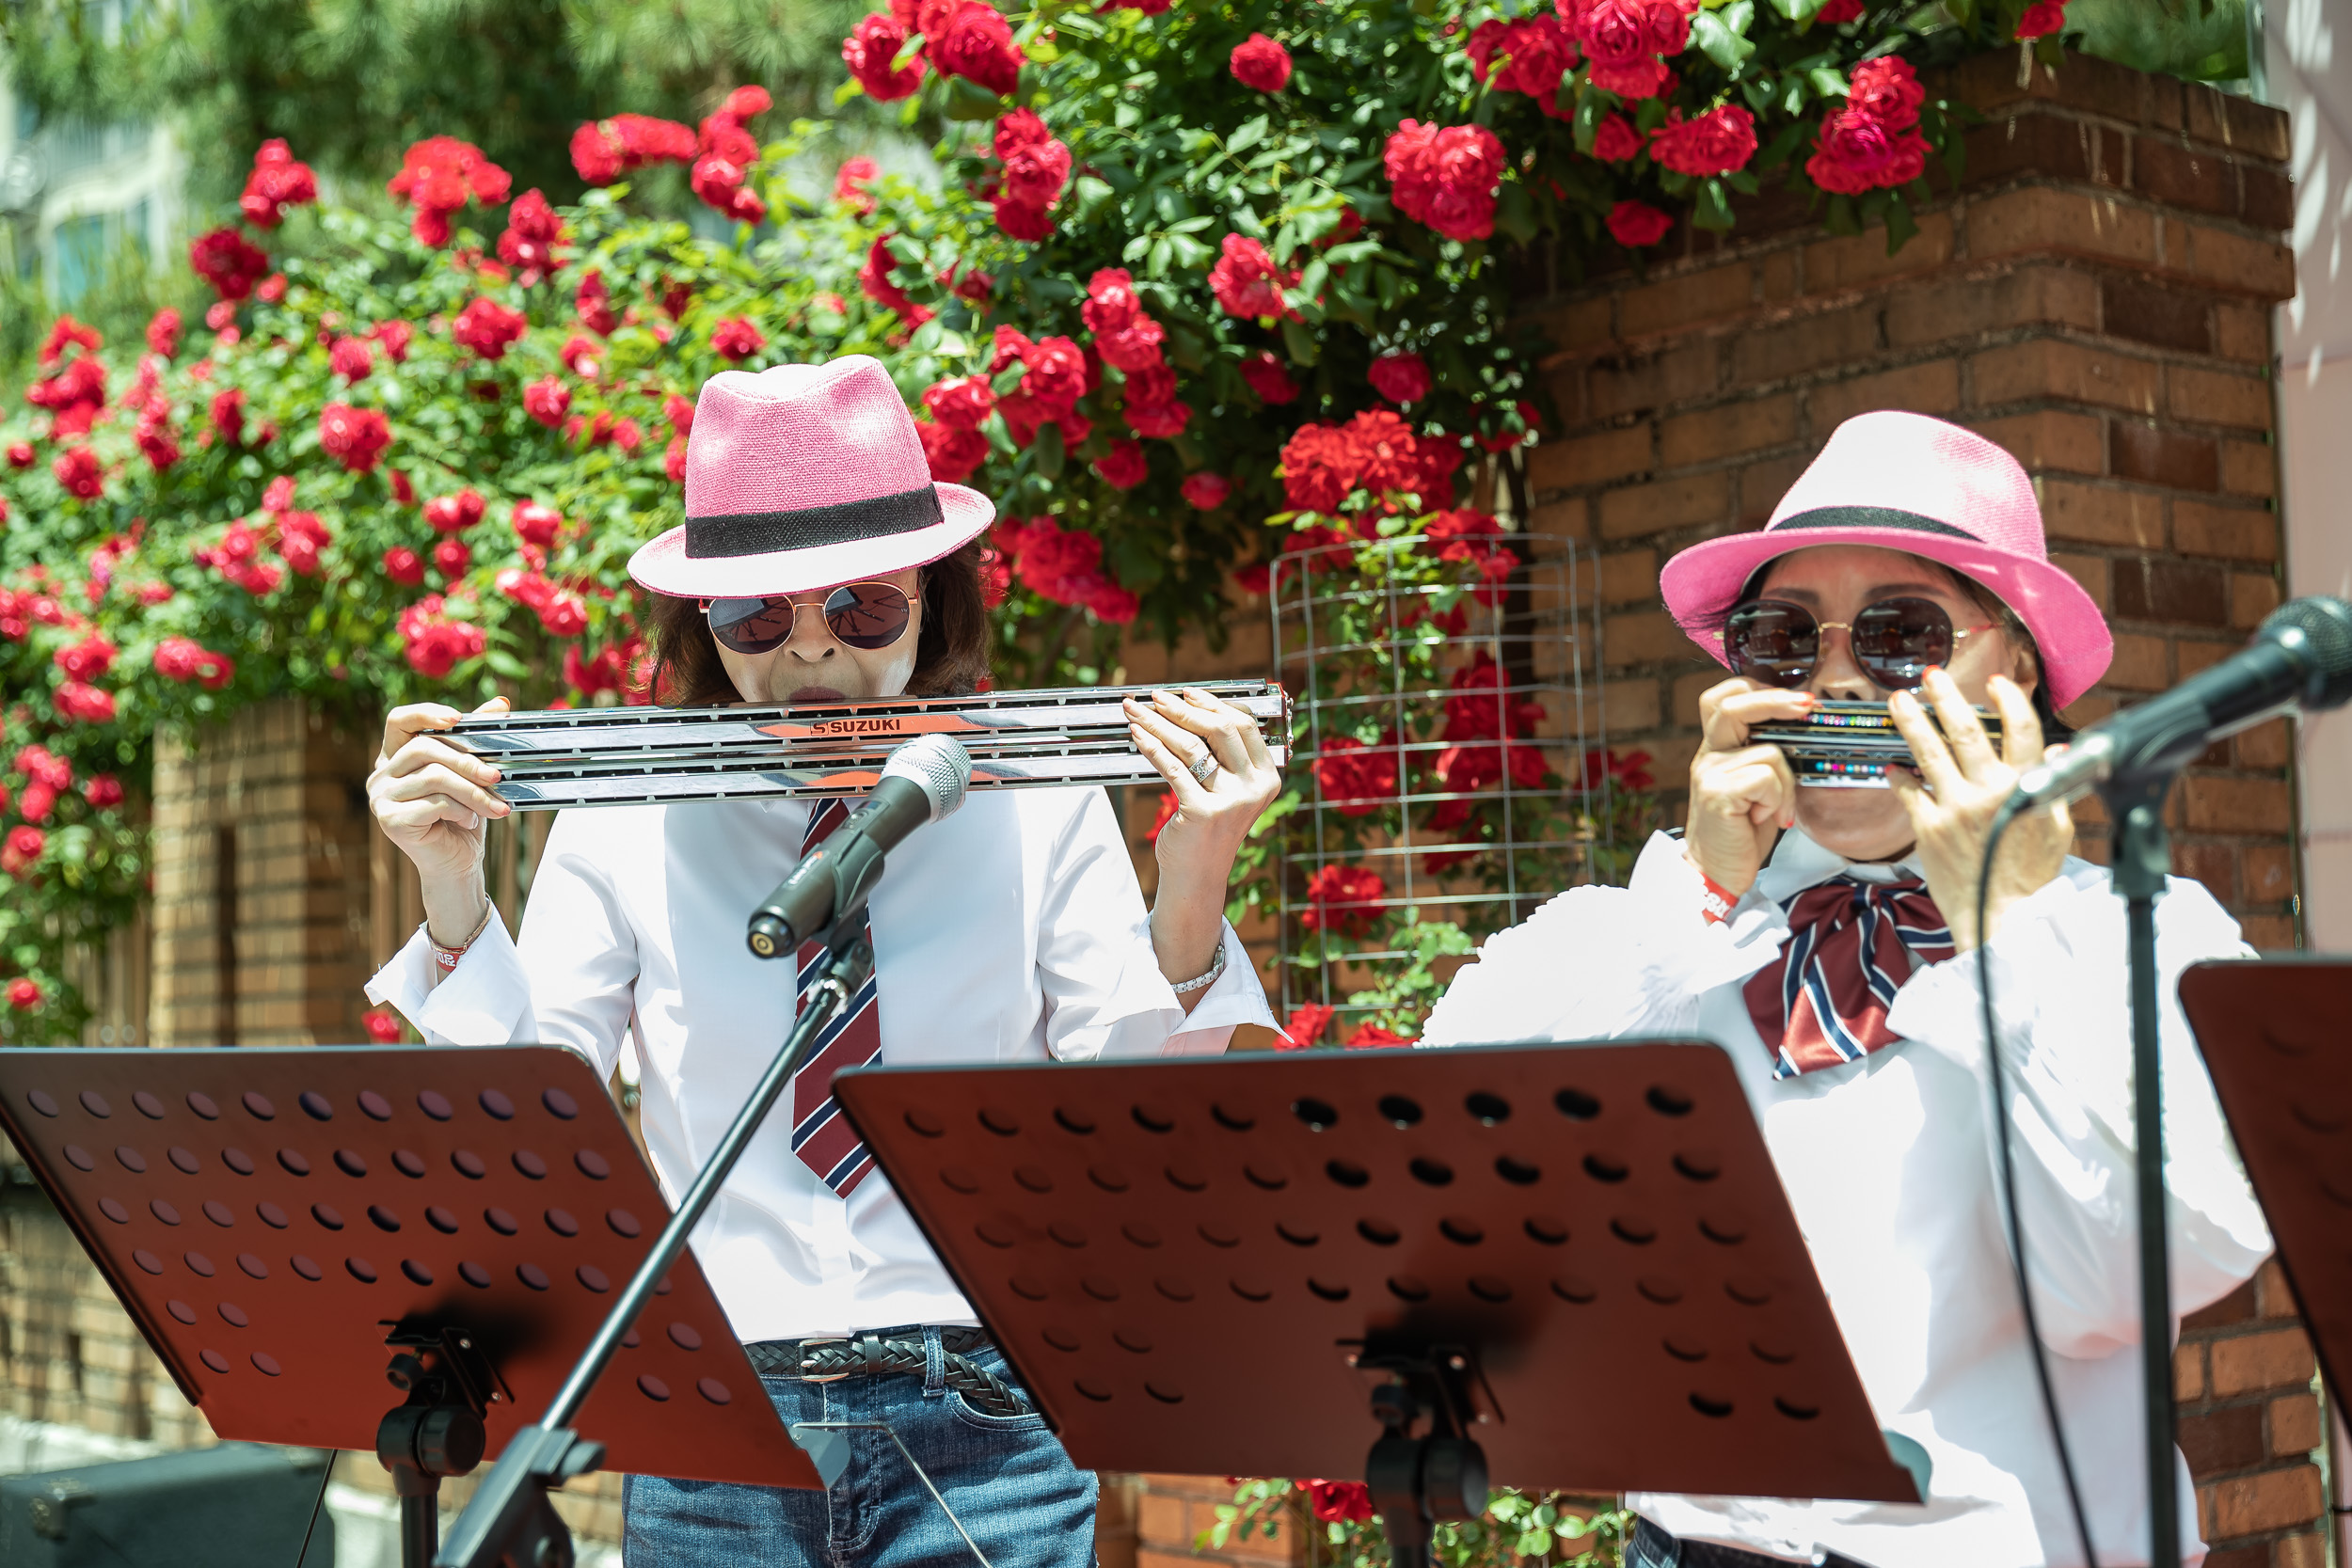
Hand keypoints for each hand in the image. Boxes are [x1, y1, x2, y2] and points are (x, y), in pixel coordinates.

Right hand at [369, 696, 512, 944]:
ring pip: (433, 777)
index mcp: (395, 756)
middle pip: (424, 749)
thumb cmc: (463, 815)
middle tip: (499, 776)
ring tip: (495, 806)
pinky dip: (460, 811)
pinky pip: (432, 804)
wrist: (457, 864)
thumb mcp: (472, 774)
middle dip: (467, 761)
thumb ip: (478, 738)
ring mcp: (380, 797)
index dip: (426, 713)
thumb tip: (500, 702)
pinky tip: (470, 821)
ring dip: (472, 791)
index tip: (458, 717)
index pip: (399, 719)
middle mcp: (381, 773)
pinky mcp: (389, 821)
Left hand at [1125, 688, 1282, 991]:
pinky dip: (1151, 746)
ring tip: (1136, 710)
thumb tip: (1191, 711)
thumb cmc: (1208, 830)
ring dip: (1159, 722)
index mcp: (1266, 777)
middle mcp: (1253, 788)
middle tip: (1156, 696)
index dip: (1213, 704)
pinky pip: (1172, 768)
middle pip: (1219, 729)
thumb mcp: (1228, 791)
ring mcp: (1230, 801)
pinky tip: (1136, 734)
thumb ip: (1223, 758)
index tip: (1187, 693)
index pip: (1243, 726)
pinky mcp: (1202, 813)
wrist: (1198, 877)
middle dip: (1183, 708)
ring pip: (1192, 746)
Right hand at [1686, 677, 1809, 898]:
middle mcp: (1707, 755)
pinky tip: (1769, 817)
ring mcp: (1709, 773)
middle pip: (1734, 704)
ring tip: (1777, 808)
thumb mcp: (1756, 786)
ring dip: (1786, 782)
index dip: (1756, 687)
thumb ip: (1767, 755)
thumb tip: (1806, 727)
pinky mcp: (1717, 794)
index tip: (1794, 696)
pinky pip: (1766, 778)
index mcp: (1716, 748)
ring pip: (1768, 752)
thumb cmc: (1741, 832)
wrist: (1714, 874)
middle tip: (1808, 705)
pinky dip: (1778, 799)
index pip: (1722, 697)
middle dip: (1776, 699)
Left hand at [1887, 670, 2071, 951]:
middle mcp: (1988, 791)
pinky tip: (1892, 765)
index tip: (1994, 682)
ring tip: (1899, 700)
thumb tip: (2055, 749)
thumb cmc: (2032, 873)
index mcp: (2026, 786)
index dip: (2008, 700)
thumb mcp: (2056, 825)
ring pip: (1928, 753)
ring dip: (1912, 721)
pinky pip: (1909, 793)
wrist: (2001, 914)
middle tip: (1931, 675)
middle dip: (1947, 697)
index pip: (2021, 729)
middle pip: (1965, 731)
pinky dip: (1900, 776)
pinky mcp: (1928, 828)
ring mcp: (1955, 808)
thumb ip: (2053, 783)